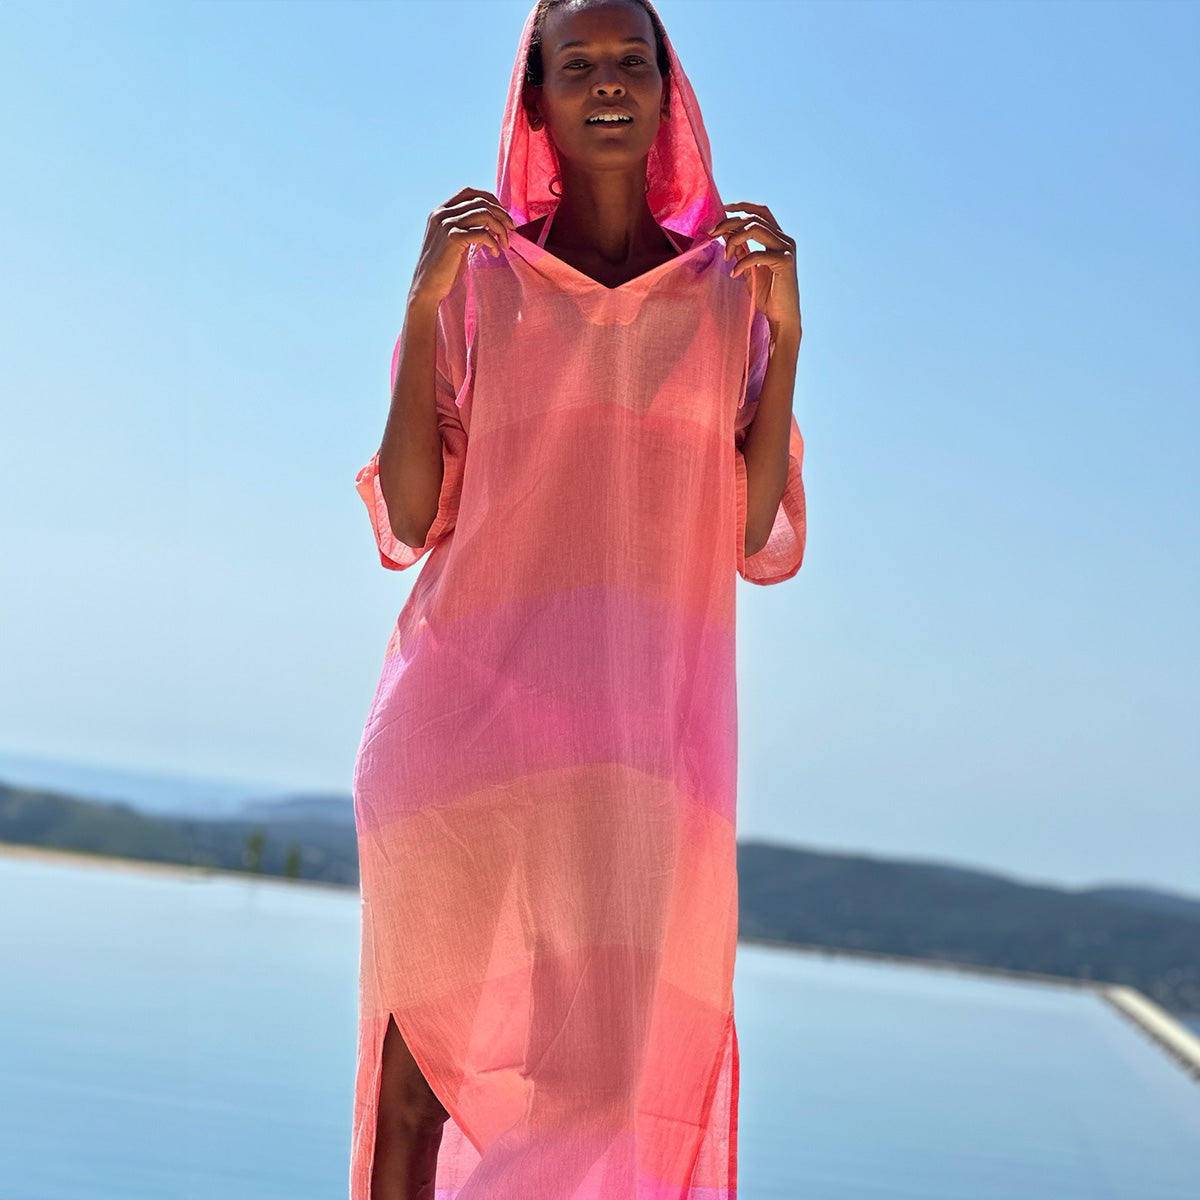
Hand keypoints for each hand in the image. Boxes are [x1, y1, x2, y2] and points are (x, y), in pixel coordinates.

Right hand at [408, 187, 515, 308]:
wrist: (427, 287)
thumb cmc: (444, 269)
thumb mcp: (455, 242)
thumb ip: (467, 228)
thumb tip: (492, 222)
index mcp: (441, 211)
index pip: (469, 193)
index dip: (491, 200)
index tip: (503, 215)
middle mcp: (442, 214)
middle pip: (481, 202)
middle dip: (501, 214)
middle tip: (512, 228)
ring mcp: (446, 224)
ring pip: (484, 214)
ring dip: (500, 228)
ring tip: (505, 244)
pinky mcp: (453, 238)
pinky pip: (483, 233)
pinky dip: (494, 242)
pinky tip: (495, 253)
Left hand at [708, 202, 800, 340]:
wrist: (781, 317)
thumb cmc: (766, 295)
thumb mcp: (748, 267)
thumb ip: (739, 248)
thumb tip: (723, 231)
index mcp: (778, 237)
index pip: (760, 211)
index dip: (741, 206)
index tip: (722, 209)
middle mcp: (785, 239)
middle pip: (754, 217)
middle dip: (729, 222)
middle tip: (712, 233)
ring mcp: (787, 249)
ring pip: (755, 229)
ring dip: (734, 239)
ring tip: (726, 256)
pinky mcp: (785, 262)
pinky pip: (757, 254)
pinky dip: (741, 263)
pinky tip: (734, 274)